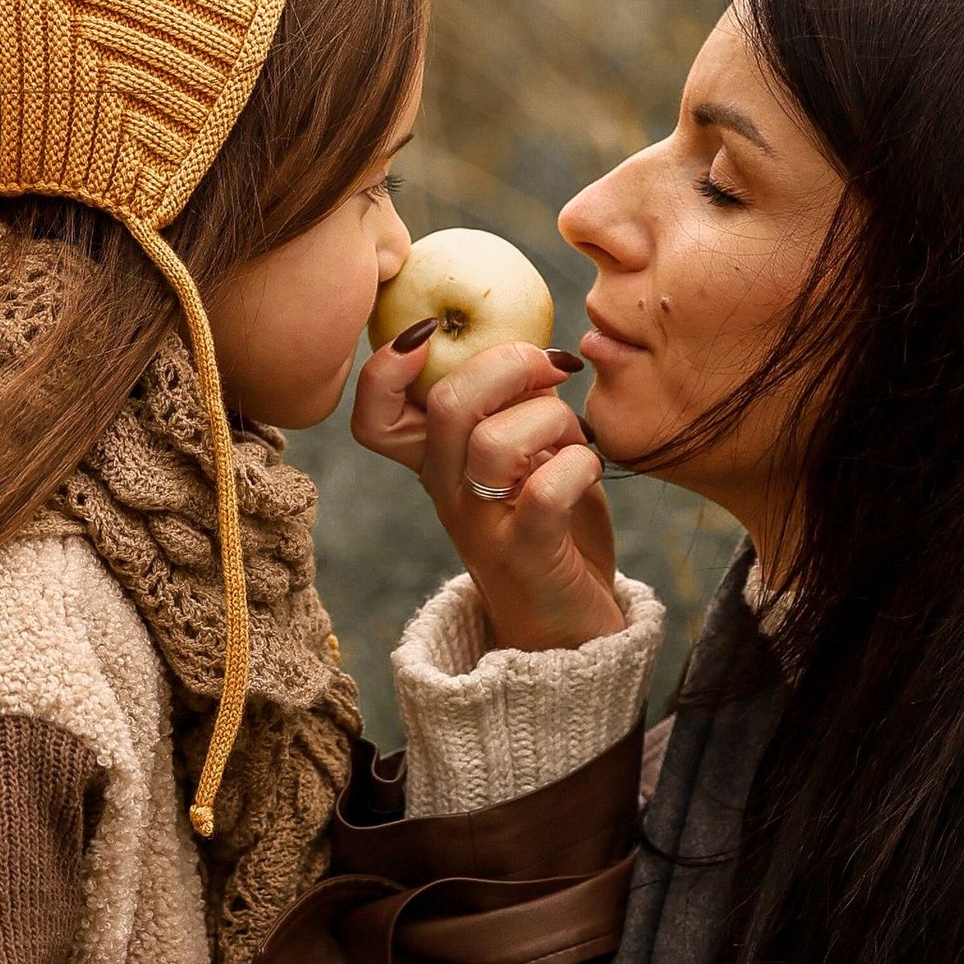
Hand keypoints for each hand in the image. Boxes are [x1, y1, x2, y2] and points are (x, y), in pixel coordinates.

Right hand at [353, 335, 625, 652]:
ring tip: (574, 437)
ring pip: (494, 441)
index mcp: (436, 462)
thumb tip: (536, 349)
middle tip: (550, 368)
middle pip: (443, 406)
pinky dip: (580, 463)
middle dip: (506, 364)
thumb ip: (517, 406)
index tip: (431, 333)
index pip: (372, 415)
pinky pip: (547, 489)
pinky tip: (591, 468)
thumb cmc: (553, 528)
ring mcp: (481, 525)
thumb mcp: (525, 457)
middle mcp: (446, 491)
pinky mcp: (526, 555)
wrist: (569, 630)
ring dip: (552, 419)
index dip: (386, 365)